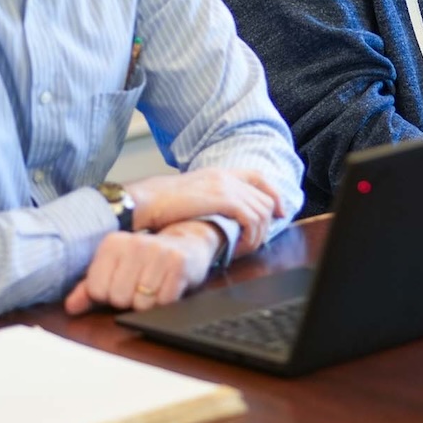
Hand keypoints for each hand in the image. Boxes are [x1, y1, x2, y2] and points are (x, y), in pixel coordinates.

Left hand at [63, 223, 220, 314]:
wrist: (189, 243)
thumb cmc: (147, 260)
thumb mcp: (116, 268)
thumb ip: (90, 288)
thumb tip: (70, 307)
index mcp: (113, 243)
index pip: (96, 289)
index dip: (108, 294)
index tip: (121, 282)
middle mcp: (135, 244)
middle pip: (118, 298)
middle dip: (129, 299)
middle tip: (140, 284)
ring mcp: (158, 252)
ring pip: (141, 303)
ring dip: (148, 302)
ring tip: (155, 284)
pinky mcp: (179, 264)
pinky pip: (163, 302)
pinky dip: (165, 301)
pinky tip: (168, 286)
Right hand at [127, 167, 284, 251]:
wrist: (143, 201)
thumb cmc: (158, 205)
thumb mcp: (188, 197)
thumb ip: (207, 200)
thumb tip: (218, 216)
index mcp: (218, 173)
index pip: (258, 176)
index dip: (273, 193)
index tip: (279, 212)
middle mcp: (225, 176)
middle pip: (264, 197)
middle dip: (266, 222)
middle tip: (257, 242)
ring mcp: (226, 186)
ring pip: (261, 211)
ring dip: (258, 234)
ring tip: (245, 249)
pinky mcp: (223, 200)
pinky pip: (251, 219)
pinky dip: (251, 235)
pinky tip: (240, 247)